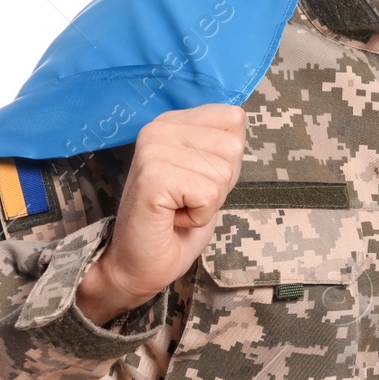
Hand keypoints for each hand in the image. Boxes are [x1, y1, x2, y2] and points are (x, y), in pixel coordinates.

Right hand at [76, 104, 245, 325]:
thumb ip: (219, 144)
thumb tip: (240, 117)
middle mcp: (159, 128)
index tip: (198, 179)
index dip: (227, 159)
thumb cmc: (175, 221)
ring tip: (178, 207)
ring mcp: (154, 150)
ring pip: (222, 172)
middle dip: (220, 183)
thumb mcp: (206, 172)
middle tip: (186, 198)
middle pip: (233, 147)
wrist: (138, 262)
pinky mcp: (154, 176)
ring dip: (208, 202)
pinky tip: (173, 217)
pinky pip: (209, 194)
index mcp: (172, 122)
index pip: (234, 118)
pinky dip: (199, 215)